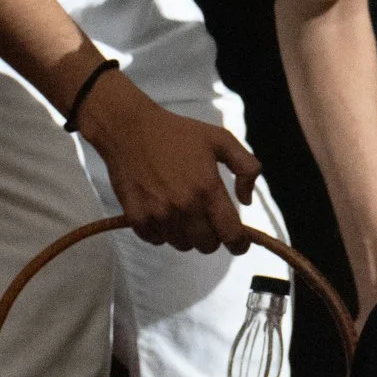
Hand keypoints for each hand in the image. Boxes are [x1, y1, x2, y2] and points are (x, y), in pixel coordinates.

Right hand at [77, 73, 261, 251]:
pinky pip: (157, 241)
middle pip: (207, 246)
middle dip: (212, 237)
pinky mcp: (137, 218)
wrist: (130, 130)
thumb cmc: (178, 134)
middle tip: (207, 220)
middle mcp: (185, 206)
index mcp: (208, 188)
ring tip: (183, 212)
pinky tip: (163, 211)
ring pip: (182, 245)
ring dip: (187, 235)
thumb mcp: (221, 139)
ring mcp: (159, 215)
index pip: (231, 234)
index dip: (239, 243)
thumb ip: (246, 168)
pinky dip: (163, 232)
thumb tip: (247, 201)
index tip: (239, 243)